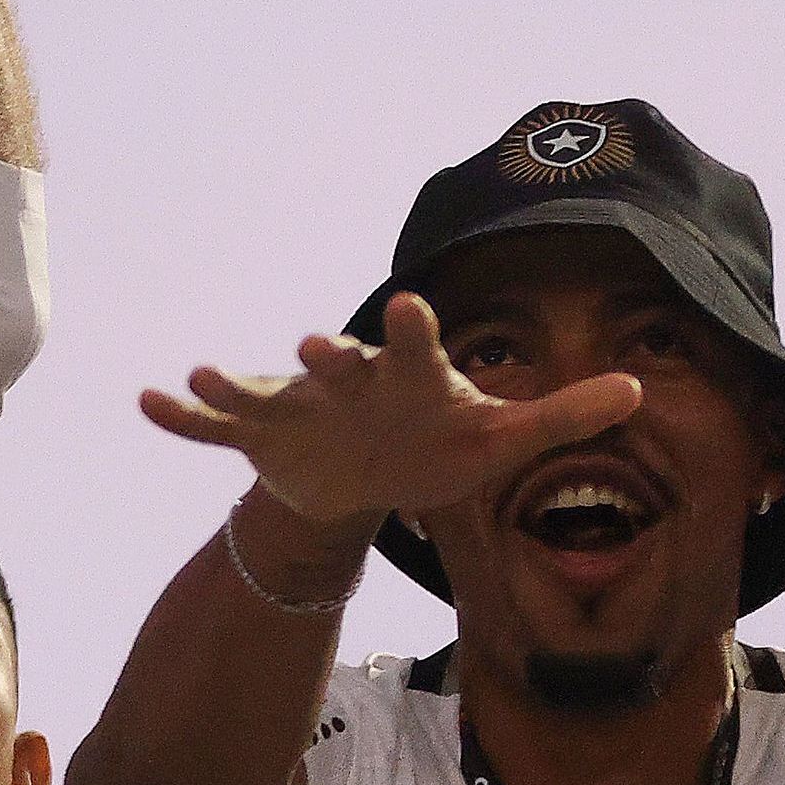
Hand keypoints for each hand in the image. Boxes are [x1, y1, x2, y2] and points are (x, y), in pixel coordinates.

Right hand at [143, 293, 646, 529]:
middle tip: (314, 345)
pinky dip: (180, 416)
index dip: (415, 332)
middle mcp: (348, 382)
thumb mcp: (501, 437)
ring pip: (265, 391)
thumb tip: (636, 388)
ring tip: (199, 371)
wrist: (364, 477)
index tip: (415, 307)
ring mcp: (298, 407)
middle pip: (337, 366)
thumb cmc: (438, 446)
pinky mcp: (260, 436)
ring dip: (235, 383)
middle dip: (325, 358)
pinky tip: (148, 401)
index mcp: (408, 379)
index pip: (416, 350)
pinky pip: (215, 427)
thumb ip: (561, 415)